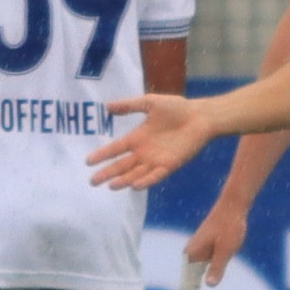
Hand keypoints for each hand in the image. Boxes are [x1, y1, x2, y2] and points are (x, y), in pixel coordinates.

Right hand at [88, 94, 214, 191]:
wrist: (201, 116)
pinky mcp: (170, 165)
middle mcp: (144, 152)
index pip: (116, 149)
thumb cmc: (177, 108)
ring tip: (111, 186)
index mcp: (138, 138)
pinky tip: (135, 186)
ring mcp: (156, 160)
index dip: (103, 155)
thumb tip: (107, 107)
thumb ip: (129, 106)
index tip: (88, 161)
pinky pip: (155, 176)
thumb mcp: (150, 103)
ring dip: (124, 180)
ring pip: (136, 173)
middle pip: (122, 165)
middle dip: (108, 173)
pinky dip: (145, 181)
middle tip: (93, 181)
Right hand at [182, 199, 249, 289]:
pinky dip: (195, 285)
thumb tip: (209, 285)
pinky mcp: (201, 250)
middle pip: (186, 285)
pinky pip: (194, 272)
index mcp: (192, 256)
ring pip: (189, 279)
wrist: (231, 207)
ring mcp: (194, 253)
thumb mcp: (226, 249)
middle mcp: (189, 255)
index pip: (188, 287)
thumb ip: (217, 267)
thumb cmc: (230, 227)